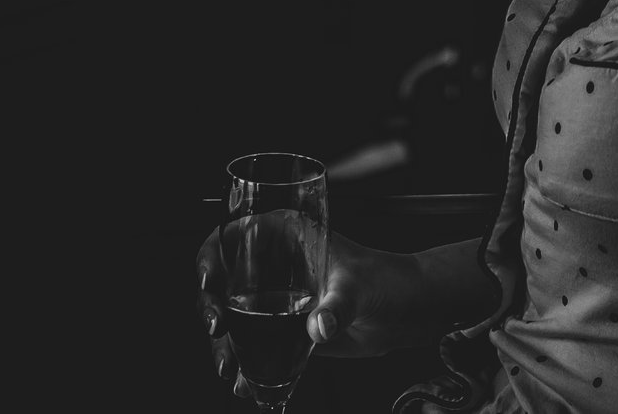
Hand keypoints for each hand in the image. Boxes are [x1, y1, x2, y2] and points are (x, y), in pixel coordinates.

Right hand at [195, 229, 441, 399]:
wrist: (407, 314)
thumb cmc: (388, 281)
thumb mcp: (360, 287)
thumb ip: (338, 306)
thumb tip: (319, 327)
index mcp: (287, 236)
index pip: (234, 235)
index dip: (212, 256)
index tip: (211, 283)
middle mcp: (274, 265)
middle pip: (223, 280)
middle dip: (210, 307)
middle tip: (218, 330)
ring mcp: (276, 299)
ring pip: (232, 318)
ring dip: (224, 345)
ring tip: (229, 369)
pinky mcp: (284, 329)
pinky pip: (253, 345)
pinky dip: (243, 364)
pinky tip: (243, 382)